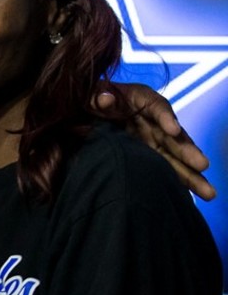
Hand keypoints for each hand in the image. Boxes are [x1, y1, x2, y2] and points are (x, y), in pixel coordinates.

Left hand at [101, 85, 214, 199]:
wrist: (86, 113)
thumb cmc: (91, 99)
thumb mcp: (90, 95)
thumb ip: (96, 97)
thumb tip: (105, 100)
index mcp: (142, 100)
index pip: (157, 107)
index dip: (166, 117)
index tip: (173, 130)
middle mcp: (154, 121)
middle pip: (173, 136)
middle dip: (187, 151)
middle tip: (202, 164)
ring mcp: (153, 140)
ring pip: (174, 158)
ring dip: (190, 175)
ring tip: (208, 192)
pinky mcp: (149, 155)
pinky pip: (164, 169)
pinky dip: (175, 183)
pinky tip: (187, 199)